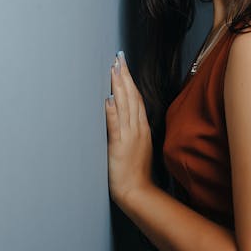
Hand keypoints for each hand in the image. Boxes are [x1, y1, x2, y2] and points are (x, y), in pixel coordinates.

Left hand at [105, 51, 153, 207]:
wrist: (139, 192)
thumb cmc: (138, 172)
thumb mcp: (139, 144)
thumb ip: (133, 127)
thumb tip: (121, 110)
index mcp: (142, 127)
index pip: (137, 98)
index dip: (130, 80)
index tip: (124, 65)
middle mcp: (137, 128)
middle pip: (132, 96)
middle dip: (124, 76)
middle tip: (118, 58)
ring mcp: (130, 136)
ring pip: (125, 105)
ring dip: (119, 86)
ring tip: (114, 69)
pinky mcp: (120, 146)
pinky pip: (116, 125)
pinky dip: (112, 111)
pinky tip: (108, 98)